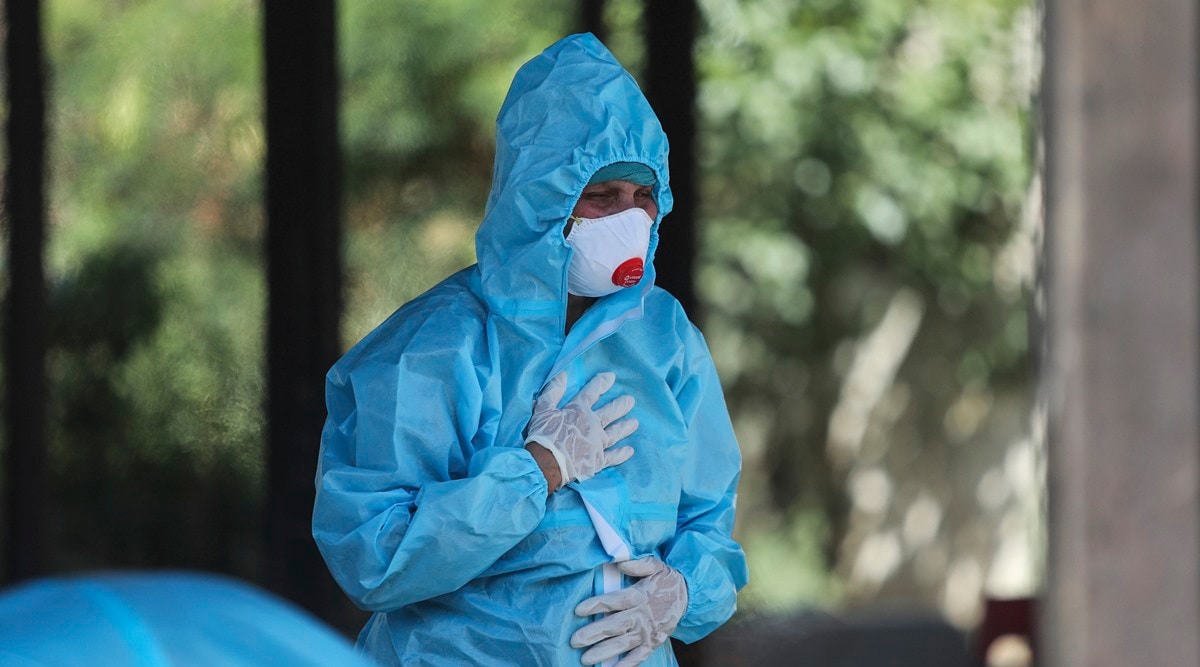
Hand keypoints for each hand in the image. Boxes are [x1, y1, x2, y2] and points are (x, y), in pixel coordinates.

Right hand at [525, 372, 637, 488]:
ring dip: (625, 427)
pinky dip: (621, 454)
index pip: (592, 392)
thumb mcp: (543, 409)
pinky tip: (630, 451)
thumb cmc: (543, 435)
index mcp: (579, 411)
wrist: (546, 463)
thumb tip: (563, 374)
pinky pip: (613, 456)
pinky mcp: (598, 460)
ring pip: (615, 432)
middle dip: (620, 405)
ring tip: (635, 422)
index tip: (612, 377)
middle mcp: (593, 425)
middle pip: (610, 412)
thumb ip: (553, 391)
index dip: (602, 383)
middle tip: (631, 400)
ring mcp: (598, 443)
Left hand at [571, 557, 687, 665]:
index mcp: (639, 595)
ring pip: (623, 644)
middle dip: (594, 633)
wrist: (689, 596)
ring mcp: (647, 632)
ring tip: (585, 659)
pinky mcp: (652, 643)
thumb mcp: (656, 565)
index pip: (615, 601)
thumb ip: (638, 564)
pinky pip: (638, 657)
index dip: (596, 605)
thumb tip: (621, 563)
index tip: (578, 610)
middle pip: (615, 626)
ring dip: (604, 652)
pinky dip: (626, 665)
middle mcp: (641, 615)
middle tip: (574, 640)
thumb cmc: (665, 579)